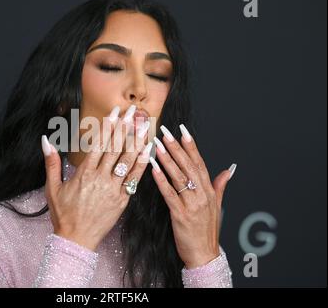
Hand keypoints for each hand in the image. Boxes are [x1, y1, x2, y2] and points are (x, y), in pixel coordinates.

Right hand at [41, 105, 151, 250]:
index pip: (98, 144)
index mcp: (84, 173)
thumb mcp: (52, 188)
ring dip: (136, 141)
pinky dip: (142, 164)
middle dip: (124, 128)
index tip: (115, 112)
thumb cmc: (63, 214)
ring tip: (143, 125)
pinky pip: (135, 179)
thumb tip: (46, 140)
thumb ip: (51, 163)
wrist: (76, 239)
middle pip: (115, 148)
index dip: (108, 126)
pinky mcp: (122, 200)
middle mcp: (100, 178)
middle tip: (132, 112)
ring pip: (127, 161)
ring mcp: (113, 189)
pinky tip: (147, 151)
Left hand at [150, 124, 235, 268]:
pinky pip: (170, 194)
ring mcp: (192, 204)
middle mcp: (202, 194)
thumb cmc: (207, 230)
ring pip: (178, 177)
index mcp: (209, 190)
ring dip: (167, 159)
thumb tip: (229, 169)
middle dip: (176, 147)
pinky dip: (161, 180)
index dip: (191, 145)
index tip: (182, 129)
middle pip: (188, 165)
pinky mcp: (181, 215)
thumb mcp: (217, 205)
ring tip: (157, 144)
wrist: (205, 254)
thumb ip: (221, 185)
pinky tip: (153, 168)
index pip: (199, 162)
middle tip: (165, 131)